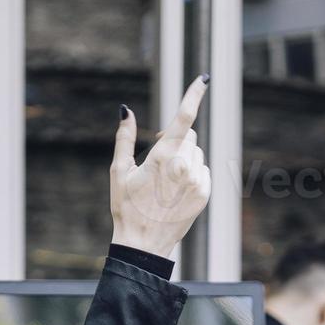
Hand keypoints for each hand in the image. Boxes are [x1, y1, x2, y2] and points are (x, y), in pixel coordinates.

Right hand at [110, 76, 211, 257]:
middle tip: (157, 160)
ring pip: (196, 153)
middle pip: (187, 137)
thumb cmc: (126, 207)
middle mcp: (184, 167)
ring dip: (184, 158)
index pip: (183, 119)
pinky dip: (192, 173)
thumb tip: (126, 110)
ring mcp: (197, 182)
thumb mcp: (119, 171)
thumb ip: (124, 138)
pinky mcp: (205, 194)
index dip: (193, 95)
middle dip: (175, 141)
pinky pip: (203, 171)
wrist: (143, 245)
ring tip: (165, 182)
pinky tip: (176, 191)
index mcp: (163, 158)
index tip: (203, 78)